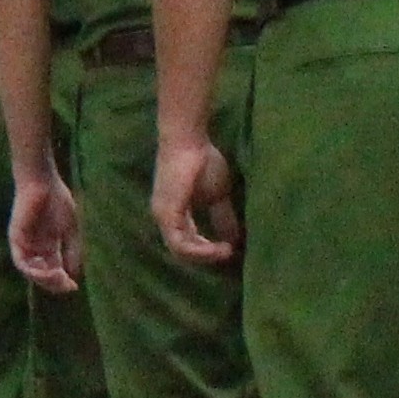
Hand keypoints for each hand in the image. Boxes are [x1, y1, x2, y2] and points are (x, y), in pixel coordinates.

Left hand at [7, 162, 83, 292]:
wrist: (43, 180)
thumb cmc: (57, 199)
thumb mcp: (71, 229)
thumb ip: (72, 250)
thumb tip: (74, 275)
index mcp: (48, 246)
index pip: (53, 271)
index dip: (62, 282)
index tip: (74, 287)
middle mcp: (34, 248)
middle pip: (41, 275)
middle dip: (54, 284)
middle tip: (67, 286)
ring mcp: (24, 244)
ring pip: (30, 272)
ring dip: (45, 280)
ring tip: (59, 279)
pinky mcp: (15, 238)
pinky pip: (20, 261)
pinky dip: (33, 270)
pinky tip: (47, 272)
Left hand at [153, 130, 240, 265]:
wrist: (189, 140)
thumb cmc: (202, 160)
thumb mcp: (218, 196)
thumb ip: (222, 217)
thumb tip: (235, 239)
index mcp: (174, 214)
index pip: (188, 243)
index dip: (208, 251)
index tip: (231, 250)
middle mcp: (164, 218)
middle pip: (183, 251)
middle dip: (208, 257)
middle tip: (230, 255)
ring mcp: (162, 216)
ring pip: (181, 251)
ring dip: (206, 256)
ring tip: (227, 252)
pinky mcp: (166, 213)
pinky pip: (180, 244)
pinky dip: (201, 250)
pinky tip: (219, 248)